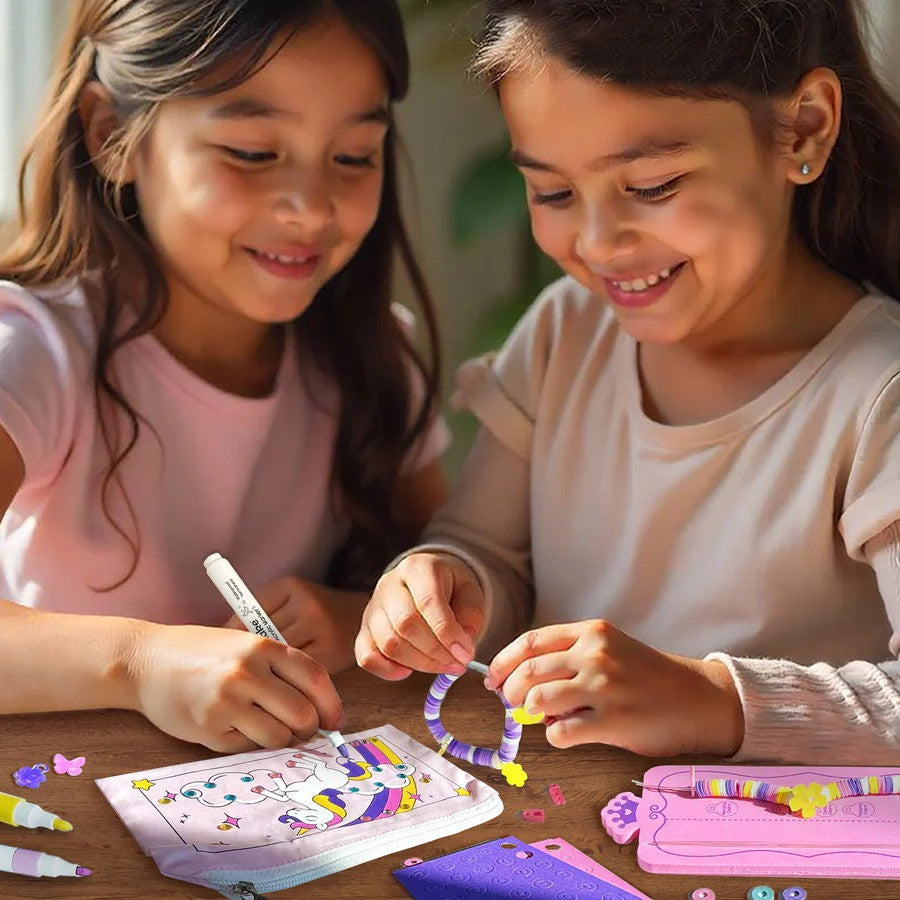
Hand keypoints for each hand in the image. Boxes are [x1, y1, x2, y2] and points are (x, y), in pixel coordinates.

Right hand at [130, 622, 344, 752]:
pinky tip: (233, 727)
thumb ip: (279, 669)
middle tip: (300, 731)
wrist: (145, 661)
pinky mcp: (208, 728)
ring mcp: (227, 701)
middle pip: (302, 714)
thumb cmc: (202, 652)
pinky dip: (248, 743)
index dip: (332, 704)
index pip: (316, 678)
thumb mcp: (244, 644)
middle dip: (308, 729)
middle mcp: (248, 672)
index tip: (335, 721)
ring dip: (279, 739)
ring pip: (278, 737)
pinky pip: (247, 747)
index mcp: (263, 646)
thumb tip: (320, 709)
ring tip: (264, 727)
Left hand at [223, 576, 365, 672]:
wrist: (362, 617)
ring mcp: (320, 628)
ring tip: (259, 679)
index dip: (233, 636)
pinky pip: (295, 671)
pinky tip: (284, 682)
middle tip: (236, 672)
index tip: (227, 652)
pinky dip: (286, 679)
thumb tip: (222, 639)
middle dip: (248, 656)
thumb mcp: (290, 600)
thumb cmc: (316, 613)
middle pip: (260, 638)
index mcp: (289, 586)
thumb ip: (261, 614)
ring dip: (266, 670)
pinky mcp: (330, 652)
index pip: (247, 614)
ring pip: (277, 657)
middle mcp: (305, 603)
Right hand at [355, 552, 486, 679]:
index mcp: (418, 568)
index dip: (447, 633)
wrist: (426, 581)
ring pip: (388, 643)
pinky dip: (386, 670)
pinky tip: (407, 671)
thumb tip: (463, 646)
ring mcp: (373, 607)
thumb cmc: (449, 588)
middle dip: (435, 652)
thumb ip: (471, 616)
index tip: (465, 654)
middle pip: (405, 624)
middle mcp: (390, 584)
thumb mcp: (469, 592)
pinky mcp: (364, 629)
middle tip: (457, 665)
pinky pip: (366, 656)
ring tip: (442, 666)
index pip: (428, 601)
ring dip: (418, 663)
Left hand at [487, 620, 743, 756]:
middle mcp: (595, 654)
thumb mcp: (609, 650)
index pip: (530, 641)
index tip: (492, 678)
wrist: (698, 699)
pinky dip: (554, 736)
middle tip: (511, 705)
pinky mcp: (613, 721)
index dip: (503, 662)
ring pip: (537, 700)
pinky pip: (560, 732)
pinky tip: (569, 734)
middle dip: (509, 691)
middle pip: (528, 671)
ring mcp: (604, 687)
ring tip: (543, 718)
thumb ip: (569, 657)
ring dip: (529, 713)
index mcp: (591, 632)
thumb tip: (520, 683)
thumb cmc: (647, 677)